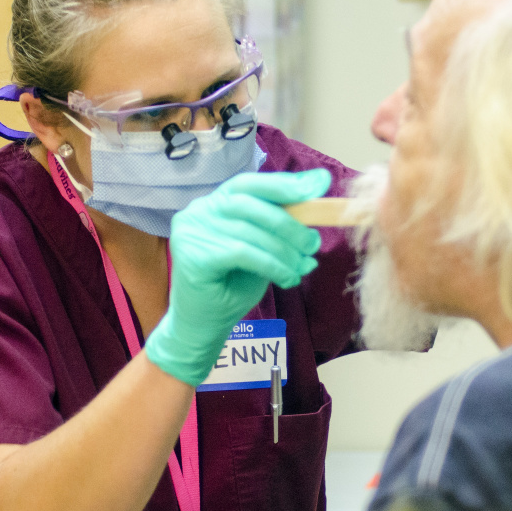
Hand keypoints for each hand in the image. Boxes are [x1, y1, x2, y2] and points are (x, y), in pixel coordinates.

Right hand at [145, 169, 331, 385]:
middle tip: (313, 243)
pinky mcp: (192, 255)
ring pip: (250, 231)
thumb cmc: (233, 287)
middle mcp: (198, 211)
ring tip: (302, 266)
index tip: (320, 184)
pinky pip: (242, 253)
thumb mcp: (263, 249)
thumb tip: (319, 203)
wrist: (205, 326)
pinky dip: (272, 265)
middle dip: (289, 223)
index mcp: (214, 203)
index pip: (251, 184)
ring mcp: (191, 231)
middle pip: (251, 203)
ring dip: (284, 250)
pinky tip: (287, 279)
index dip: (286, 183)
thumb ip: (281, 227)